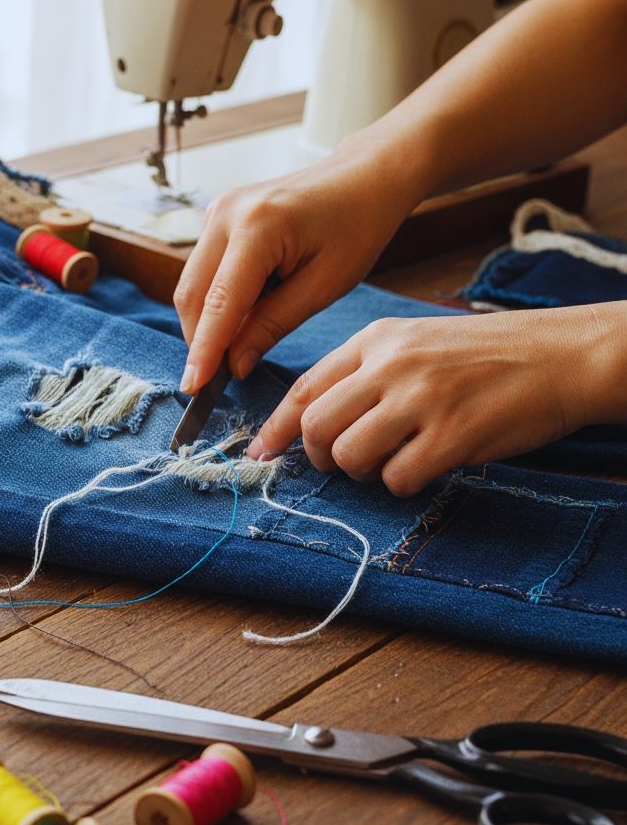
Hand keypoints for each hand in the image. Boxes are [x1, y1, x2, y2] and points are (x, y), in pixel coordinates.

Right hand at [173, 140, 426, 393]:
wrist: (364, 176)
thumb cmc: (356, 226)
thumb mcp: (324, 286)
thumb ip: (272, 325)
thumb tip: (234, 364)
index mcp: (258, 226)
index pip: (219, 303)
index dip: (204, 350)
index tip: (194, 388)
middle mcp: (226, 213)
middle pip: (191, 295)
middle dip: (199, 341)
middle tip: (217, 381)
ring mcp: (217, 211)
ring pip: (191, 285)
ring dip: (206, 323)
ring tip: (237, 347)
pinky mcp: (217, 217)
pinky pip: (202, 272)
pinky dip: (214, 303)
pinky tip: (243, 316)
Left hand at [246, 303, 626, 495]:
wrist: (563, 354)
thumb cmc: (485, 355)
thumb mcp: (415, 342)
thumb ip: (364, 374)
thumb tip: (311, 421)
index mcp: (376, 339)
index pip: (304, 388)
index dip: (277, 427)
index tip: (262, 451)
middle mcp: (392, 365)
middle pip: (316, 427)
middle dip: (319, 457)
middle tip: (343, 463)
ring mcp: (422, 399)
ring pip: (348, 456)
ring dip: (362, 472)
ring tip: (390, 461)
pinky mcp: (453, 435)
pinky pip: (396, 479)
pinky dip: (402, 484)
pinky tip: (426, 466)